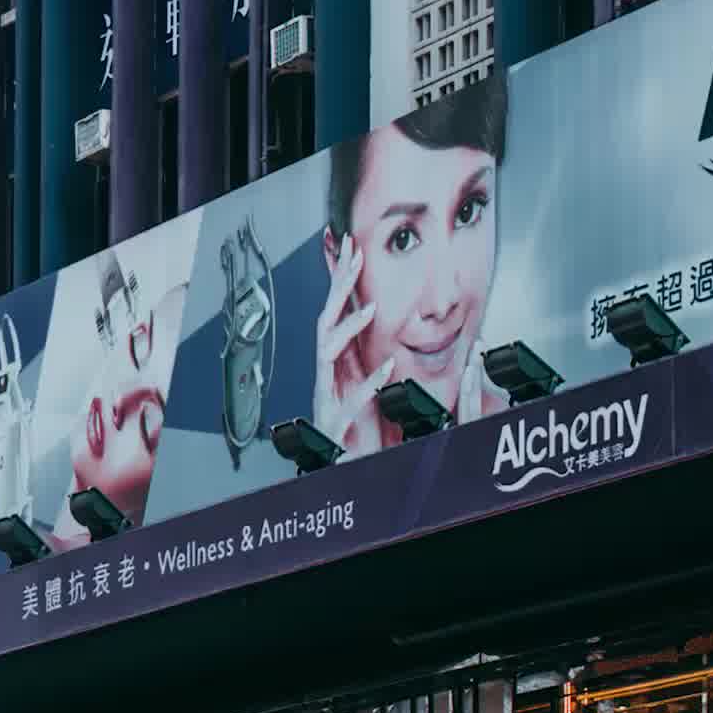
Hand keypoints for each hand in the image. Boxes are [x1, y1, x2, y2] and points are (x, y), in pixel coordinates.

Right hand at [311, 237, 403, 457]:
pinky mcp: (335, 420)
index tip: (351, 242)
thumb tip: (379, 323)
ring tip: (369, 308)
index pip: (334, 311)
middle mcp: (326, 373)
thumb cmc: (348, 429)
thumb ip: (366, 354)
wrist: (334, 470)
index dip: (341, 277)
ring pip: (326, 352)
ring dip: (347, 327)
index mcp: (334, 361)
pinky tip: (387, 368)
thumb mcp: (360, 382)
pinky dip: (369, 384)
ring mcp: (326, 395)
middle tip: (355, 255)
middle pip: (325, 320)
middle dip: (338, 286)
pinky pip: (350, 399)